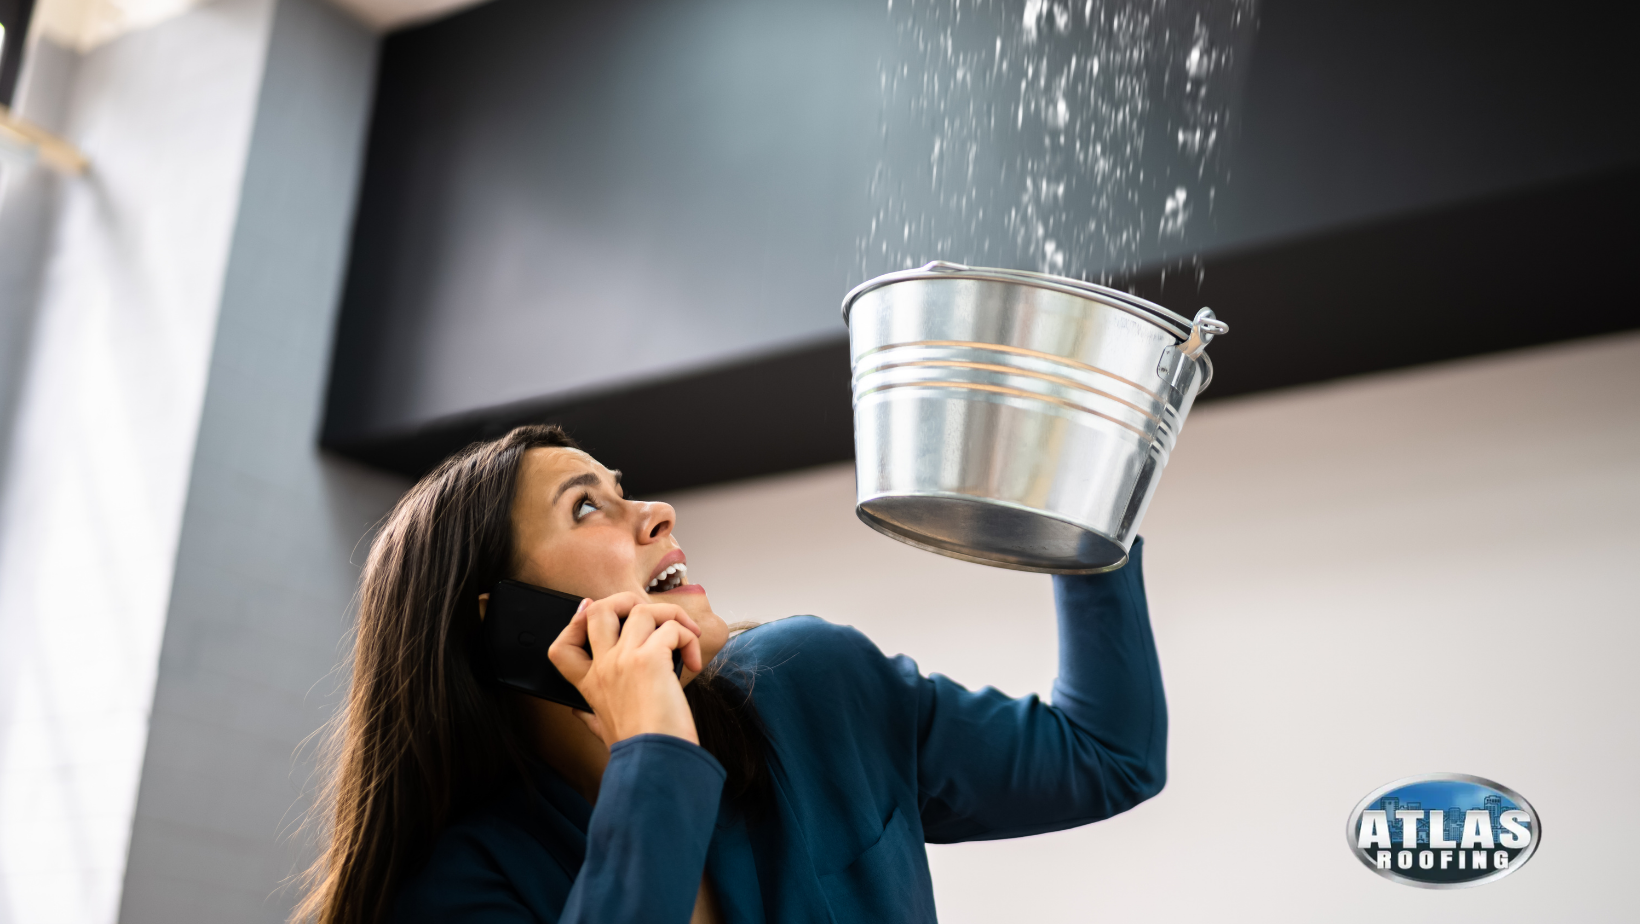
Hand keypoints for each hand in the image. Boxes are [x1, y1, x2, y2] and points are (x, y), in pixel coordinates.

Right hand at [547, 592, 702, 747]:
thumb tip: (578, 714)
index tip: (589, 610)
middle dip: (625, 601)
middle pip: (598, 610)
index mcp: (590, 685)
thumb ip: (589, 718)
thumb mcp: (603, 733)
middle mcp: (603, 667)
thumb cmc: (640, 750)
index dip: (573, 621)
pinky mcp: (650, 659)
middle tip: (654, 618)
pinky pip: (672, 628)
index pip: (561, 646)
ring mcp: (624, 660)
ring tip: (687, 638)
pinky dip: (688, 637)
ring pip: (641, 610)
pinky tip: (694, 663)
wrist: (656, 763)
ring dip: (671, 617)